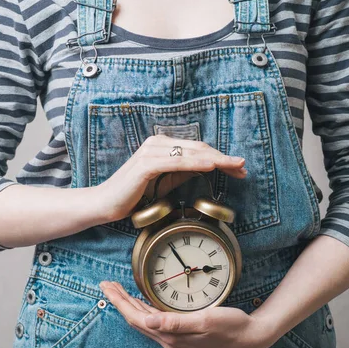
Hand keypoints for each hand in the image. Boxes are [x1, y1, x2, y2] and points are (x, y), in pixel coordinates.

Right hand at [97, 134, 246, 222]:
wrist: (105, 204)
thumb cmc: (133, 194)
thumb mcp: (164, 182)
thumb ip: (181, 172)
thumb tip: (203, 167)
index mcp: (162, 146)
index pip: (197, 149)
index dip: (220, 157)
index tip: (237, 167)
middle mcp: (157, 144)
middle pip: (198, 148)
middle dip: (223, 158)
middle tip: (243, 167)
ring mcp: (151, 152)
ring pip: (191, 153)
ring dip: (216, 159)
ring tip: (234, 166)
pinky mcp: (146, 164)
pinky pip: (176, 162)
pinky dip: (195, 163)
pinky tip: (211, 166)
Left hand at [99, 281, 277, 347]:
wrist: (249, 338)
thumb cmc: (231, 327)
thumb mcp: (205, 320)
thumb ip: (176, 322)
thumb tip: (148, 320)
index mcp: (170, 336)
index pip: (136, 317)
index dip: (119, 302)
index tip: (107, 286)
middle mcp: (169, 338)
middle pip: (135, 318)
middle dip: (119, 301)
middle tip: (106, 284)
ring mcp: (175, 337)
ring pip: (143, 319)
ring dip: (129, 304)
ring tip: (118, 291)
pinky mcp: (182, 333)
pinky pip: (155, 320)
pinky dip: (143, 308)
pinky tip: (142, 302)